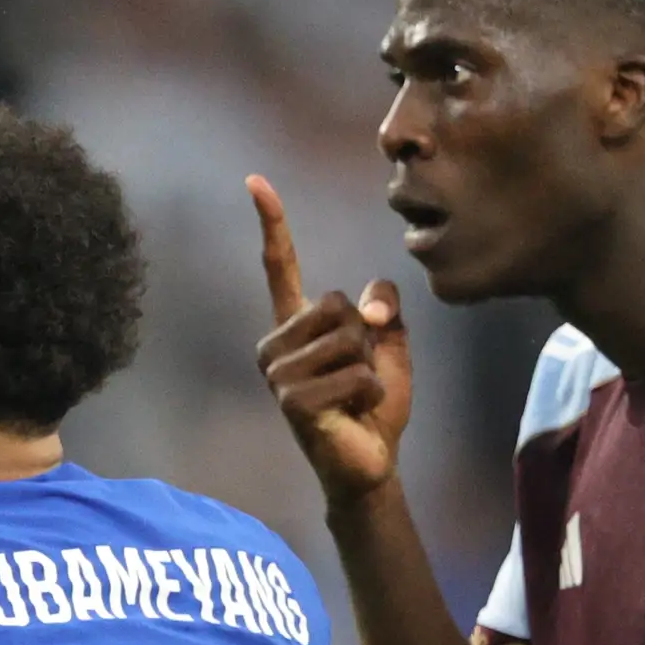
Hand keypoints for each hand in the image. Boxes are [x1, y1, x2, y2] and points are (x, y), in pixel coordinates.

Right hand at [249, 176, 413, 512]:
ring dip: (369, 369)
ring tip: (355, 397)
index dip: (271, 223)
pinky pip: (355, 374)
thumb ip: (383, 307)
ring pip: (348, 338)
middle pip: (336, 302)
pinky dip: (370, 393)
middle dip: (365, 335)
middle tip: (359, 374)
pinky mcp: (292, 402)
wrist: (370, 463)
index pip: (280, 267)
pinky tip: (355, 414)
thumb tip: (369, 305)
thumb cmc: (373, 403)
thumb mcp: (389, 342)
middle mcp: (275, 346)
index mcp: (294, 325)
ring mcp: (279, 376)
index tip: (255, 181)